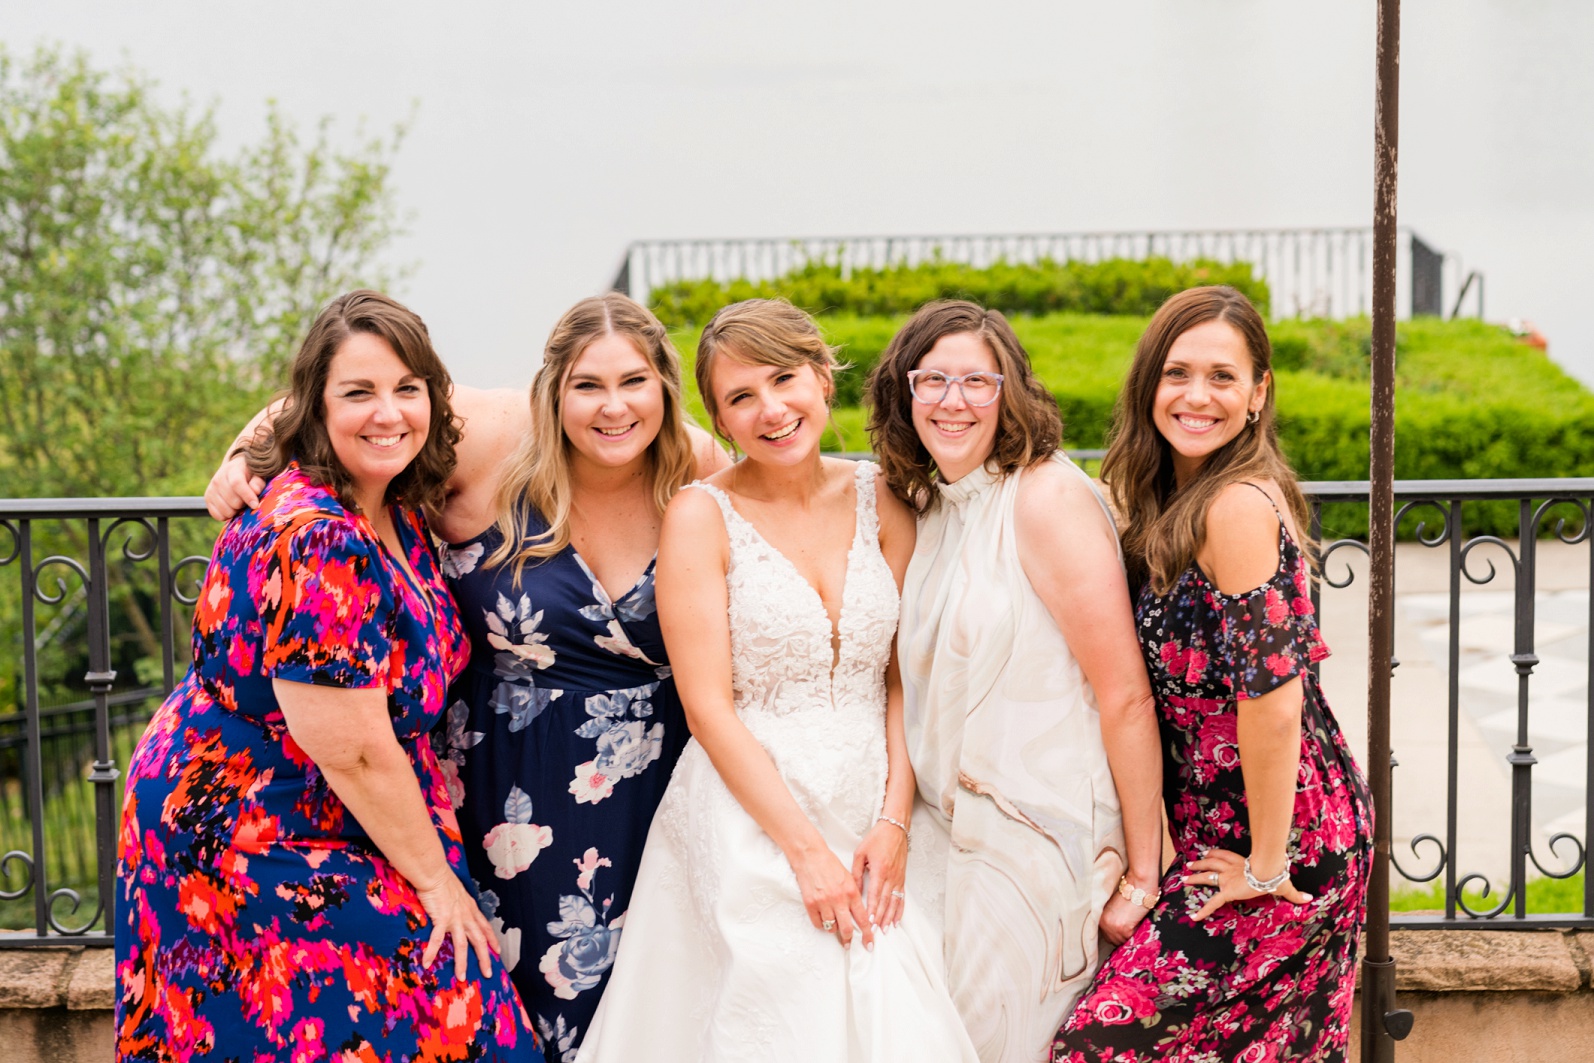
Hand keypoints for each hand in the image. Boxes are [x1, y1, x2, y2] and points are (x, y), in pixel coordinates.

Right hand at [205, 452, 264, 520]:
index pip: (237, 483)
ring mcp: (211, 489)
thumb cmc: (249, 475)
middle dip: (243, 504)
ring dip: (236, 511)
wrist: (233, 472)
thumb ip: (258, 483)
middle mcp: (218, 479)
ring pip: (226, 510)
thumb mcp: (257, 475)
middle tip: (246, 500)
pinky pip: (217, 515)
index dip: (247, 496)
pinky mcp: (207, 499)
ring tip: (238, 503)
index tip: (255, 505)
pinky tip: (231, 508)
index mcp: (232, 470)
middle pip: (233, 501)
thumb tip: (255, 491)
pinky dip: (226, 516)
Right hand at [414, 873, 498, 980]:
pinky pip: (437, 939)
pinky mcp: (441, 919)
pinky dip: (432, 952)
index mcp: (471, 909)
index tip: (497, 951)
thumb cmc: (444, 881)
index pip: (485, 927)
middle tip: (488, 973)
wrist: (435, 874)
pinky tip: (427, 963)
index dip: (492, 940)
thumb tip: (457, 910)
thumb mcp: (458, 894)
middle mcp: (466, 916)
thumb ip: (460, 905)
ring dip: (462, 963)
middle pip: (479, 940)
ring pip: (462, 945)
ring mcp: (455, 918)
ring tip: (462, 977)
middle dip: (485, 958)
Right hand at [789, 842, 873, 949]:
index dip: (867, 934)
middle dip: (849, 940)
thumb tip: (859, 914)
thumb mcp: (849, 878)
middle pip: (846, 929)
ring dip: (834, 929)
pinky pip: (818, 924)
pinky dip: (822, 925)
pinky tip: (824, 919)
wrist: (810, 856)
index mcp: (851, 892)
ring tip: (834, 923)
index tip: (869, 944)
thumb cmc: (830, 865)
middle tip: (849, 944)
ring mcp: (823, 902)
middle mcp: (839, 899)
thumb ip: (854, 896)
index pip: (863, 919)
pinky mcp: (810, 904)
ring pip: (832, 928)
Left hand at [851, 820, 907, 929]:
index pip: (875, 894)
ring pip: (894, 902)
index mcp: (880, 870)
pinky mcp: (902, 879)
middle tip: (875, 931)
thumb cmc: (877, 839)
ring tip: (885, 930)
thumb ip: (856, 872)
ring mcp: (898, 879)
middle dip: (880, 918)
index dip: (872, 909)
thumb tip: (853, 890)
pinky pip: (901, 898)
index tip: (869, 921)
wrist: (895, 829)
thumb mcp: (861, 853)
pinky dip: (899, 910)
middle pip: (885, 902)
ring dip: (890, 917)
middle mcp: (891, 877)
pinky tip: (896, 920)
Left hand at [1099, 887, 1152, 945]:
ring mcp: (1112, 927)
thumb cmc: (1130, 894)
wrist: (1138, 885)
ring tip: (1135, 922)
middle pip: (1114, 941)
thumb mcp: (1115, 908)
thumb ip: (1113, 919)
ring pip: (1124, 941)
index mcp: (1100, 918)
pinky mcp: (1123, 929)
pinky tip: (1138, 921)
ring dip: (1131, 936)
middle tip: (1132, 927)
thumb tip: (1118, 932)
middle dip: (1123, 937)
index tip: (1125, 931)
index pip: (1108, 936)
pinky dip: (1137, 933)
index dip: (1118, 935)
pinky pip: (1132, 939)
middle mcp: (1104, 924)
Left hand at [1184, 849, 1312, 920]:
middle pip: (1212, 863)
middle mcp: (1231, 869)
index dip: (1216, 855)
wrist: (1269, 872)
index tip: (1207, 853)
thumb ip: (1294, 894)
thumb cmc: (1276, 875)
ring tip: (1184, 877)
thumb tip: (1310, 899)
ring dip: (1196, 876)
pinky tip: (1194, 917)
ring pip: (1208, 876)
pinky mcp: (1227, 891)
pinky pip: (1213, 902)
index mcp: (1242, 865)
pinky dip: (1203, 910)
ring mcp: (1228, 879)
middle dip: (1201, 863)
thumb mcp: (1284, 884)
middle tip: (1190, 863)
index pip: (1226, 857)